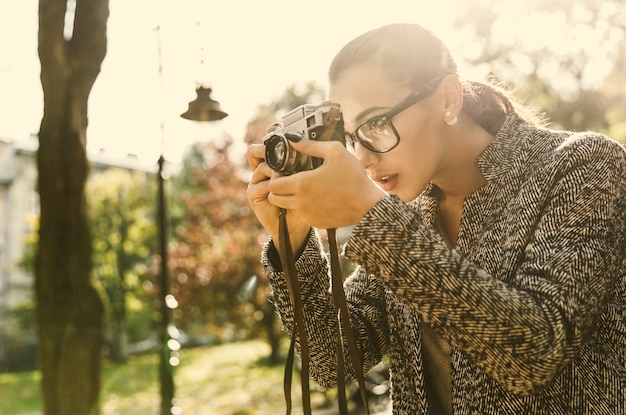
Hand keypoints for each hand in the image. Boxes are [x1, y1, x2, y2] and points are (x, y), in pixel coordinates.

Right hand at [246, 144, 310, 251]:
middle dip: (267, 150)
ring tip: (287, 175)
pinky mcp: (253, 194)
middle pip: (255, 151)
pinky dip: (272, 186)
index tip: (286, 139)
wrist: (297, 225)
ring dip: (275, 170)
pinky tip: (283, 190)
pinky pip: (261, 185)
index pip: (267, 146)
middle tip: (281, 152)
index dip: (273, 141)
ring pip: (261, 167)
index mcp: (275, 164)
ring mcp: (257, 182)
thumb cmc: (304, 201)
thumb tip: (307, 145)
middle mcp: (263, 171)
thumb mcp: (306, 179)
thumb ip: (303, 163)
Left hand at [267, 139, 385, 229]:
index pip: (273, 184)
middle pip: (274, 198)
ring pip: (286, 207)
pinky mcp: (315, 223)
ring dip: (289, 198)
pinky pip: (301, 215)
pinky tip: (316, 198)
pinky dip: (303, 207)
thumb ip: (310, 145)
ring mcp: (307, 215)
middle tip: (290, 180)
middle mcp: (300, 202)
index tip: (285, 171)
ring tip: (303, 189)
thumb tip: (292, 139)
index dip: (275, 176)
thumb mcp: (335, 152)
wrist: (368, 205)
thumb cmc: (353, 177)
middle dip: (278, 188)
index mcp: (302, 184)